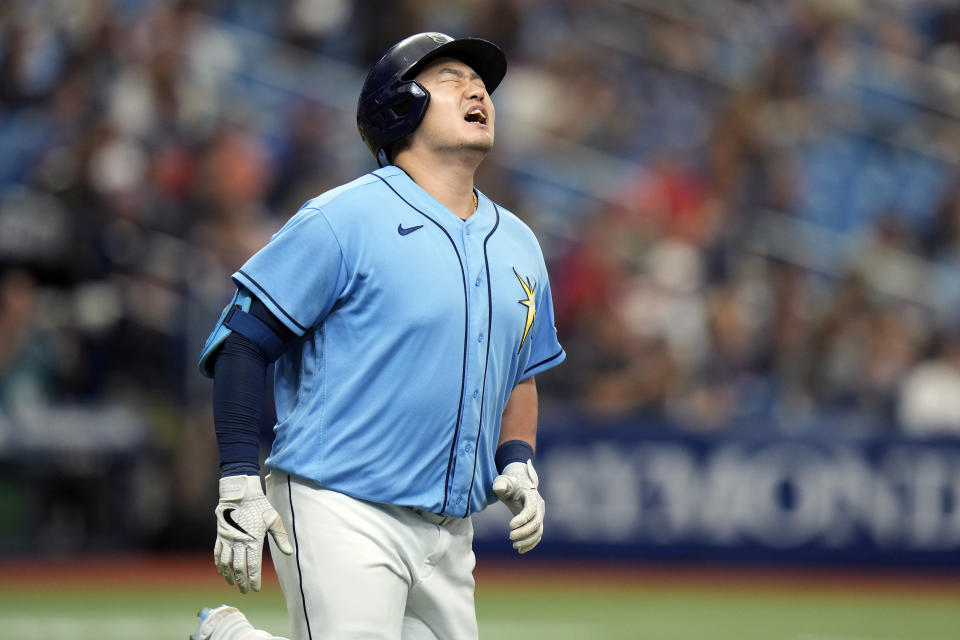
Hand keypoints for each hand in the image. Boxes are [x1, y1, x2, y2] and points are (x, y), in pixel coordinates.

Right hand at [214, 475, 292, 592]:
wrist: (240, 493)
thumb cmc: (260, 506)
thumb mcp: (273, 520)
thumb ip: (281, 538)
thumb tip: (289, 553)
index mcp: (253, 540)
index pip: (253, 566)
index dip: (254, 579)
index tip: (256, 588)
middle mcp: (239, 542)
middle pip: (239, 568)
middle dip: (242, 582)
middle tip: (245, 591)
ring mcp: (228, 539)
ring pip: (226, 563)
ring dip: (229, 576)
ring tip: (233, 584)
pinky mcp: (221, 535)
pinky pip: (217, 553)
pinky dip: (219, 565)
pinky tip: (222, 571)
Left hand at [492, 460, 544, 553]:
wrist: (520, 485)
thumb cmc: (510, 485)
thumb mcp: (504, 482)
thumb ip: (500, 484)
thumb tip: (498, 487)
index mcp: (532, 496)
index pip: (531, 510)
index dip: (522, 519)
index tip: (510, 526)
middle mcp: (539, 506)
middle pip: (536, 522)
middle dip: (524, 532)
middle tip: (510, 536)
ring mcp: (540, 515)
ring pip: (538, 531)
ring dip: (528, 541)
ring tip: (514, 546)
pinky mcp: (537, 523)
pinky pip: (537, 536)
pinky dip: (530, 544)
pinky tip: (520, 551)